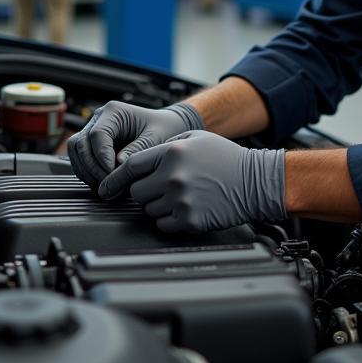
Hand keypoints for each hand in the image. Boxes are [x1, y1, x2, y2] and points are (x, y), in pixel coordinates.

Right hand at [68, 101, 202, 191]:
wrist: (167, 128)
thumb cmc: (163, 129)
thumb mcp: (156, 138)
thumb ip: (138, 149)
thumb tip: (117, 166)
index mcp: (114, 112)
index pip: (97, 135)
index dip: (102, 157)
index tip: (113, 173)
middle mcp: (99, 119)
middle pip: (80, 144)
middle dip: (92, 168)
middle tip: (109, 185)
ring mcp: (93, 131)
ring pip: (76, 152)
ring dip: (87, 172)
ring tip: (106, 187)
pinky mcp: (93, 145)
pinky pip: (80, 160)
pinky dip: (88, 174)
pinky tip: (104, 184)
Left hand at [98, 131, 284, 232]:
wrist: (255, 181)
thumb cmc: (227, 159)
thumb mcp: (195, 138)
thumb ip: (165, 145)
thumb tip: (139, 160)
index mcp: (172, 152)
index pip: (130, 166)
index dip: (114, 178)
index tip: (106, 187)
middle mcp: (173, 176)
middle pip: (136, 192)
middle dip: (143, 192)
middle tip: (161, 188)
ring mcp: (180, 200)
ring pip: (148, 210)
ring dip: (157, 206)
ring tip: (179, 196)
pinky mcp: (189, 220)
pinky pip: (162, 225)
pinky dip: (169, 220)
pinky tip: (185, 208)